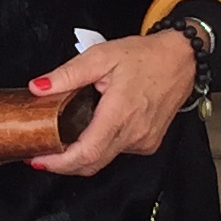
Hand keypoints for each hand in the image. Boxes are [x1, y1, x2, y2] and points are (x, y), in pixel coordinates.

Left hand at [27, 32, 196, 178]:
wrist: (182, 59)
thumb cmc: (144, 56)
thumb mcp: (101, 56)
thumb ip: (68, 74)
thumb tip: (38, 87)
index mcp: (120, 113)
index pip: (86, 152)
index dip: (59, 163)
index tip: (38, 160)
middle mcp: (133, 133)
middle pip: (91, 164)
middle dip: (63, 164)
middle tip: (41, 153)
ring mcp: (143, 141)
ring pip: (104, 159)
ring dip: (81, 155)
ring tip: (62, 139)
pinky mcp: (149, 143)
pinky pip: (118, 152)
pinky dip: (101, 147)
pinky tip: (93, 130)